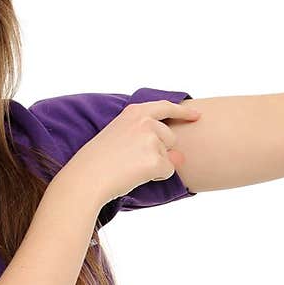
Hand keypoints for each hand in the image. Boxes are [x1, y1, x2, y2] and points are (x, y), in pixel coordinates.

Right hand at [68, 100, 201, 205]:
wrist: (86, 178)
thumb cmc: (98, 161)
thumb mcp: (123, 141)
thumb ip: (152, 142)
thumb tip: (180, 157)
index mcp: (134, 112)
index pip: (165, 107)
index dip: (182, 112)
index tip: (196, 115)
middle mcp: (145, 121)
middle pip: (170, 137)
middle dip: (159, 150)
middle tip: (131, 159)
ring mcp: (152, 139)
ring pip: (170, 155)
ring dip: (156, 164)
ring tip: (131, 167)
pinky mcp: (156, 159)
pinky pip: (168, 171)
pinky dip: (156, 177)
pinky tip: (135, 175)